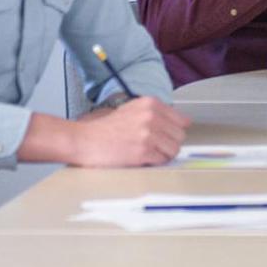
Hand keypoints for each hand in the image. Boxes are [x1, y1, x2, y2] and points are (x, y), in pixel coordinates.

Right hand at [69, 97, 190, 166]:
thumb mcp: (132, 110)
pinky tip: (141, 158)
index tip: (168, 137)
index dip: (175, 131)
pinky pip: (162, 160)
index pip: (182, 120)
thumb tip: (183, 123)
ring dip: (163, 155)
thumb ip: (156, 114)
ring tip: (148, 153)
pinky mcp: (142, 151)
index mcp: (151, 103)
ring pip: (174, 149)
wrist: (84, 140)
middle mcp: (151, 116)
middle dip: (170, 144)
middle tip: (155, 147)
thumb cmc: (105, 128)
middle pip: (180, 136)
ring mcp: (148, 134)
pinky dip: (154, 162)